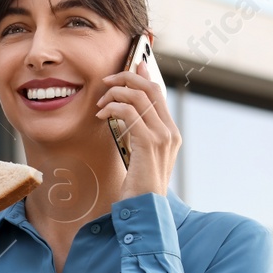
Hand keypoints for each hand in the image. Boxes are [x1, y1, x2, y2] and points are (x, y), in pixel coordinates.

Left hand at [96, 60, 180, 200]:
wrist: (144, 209)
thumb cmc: (138, 186)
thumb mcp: (141, 156)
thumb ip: (139, 133)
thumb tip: (128, 113)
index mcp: (171, 132)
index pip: (159, 93)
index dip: (144, 75)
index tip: (131, 64)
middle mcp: (171, 131)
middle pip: (151, 88)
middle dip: (126, 78)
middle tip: (106, 82)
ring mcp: (163, 136)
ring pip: (139, 96)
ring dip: (115, 94)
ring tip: (100, 106)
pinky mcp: (149, 143)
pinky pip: (129, 112)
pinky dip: (113, 108)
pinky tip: (102, 115)